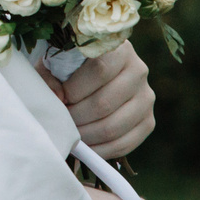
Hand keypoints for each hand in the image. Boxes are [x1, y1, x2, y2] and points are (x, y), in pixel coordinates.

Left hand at [46, 42, 154, 159]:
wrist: (94, 76)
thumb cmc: (70, 68)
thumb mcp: (56, 63)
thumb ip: (51, 76)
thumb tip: (58, 96)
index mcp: (118, 48)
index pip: (100, 70)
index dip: (75, 89)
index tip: (59, 98)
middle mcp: (138, 70)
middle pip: (105, 102)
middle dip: (76, 117)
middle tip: (61, 121)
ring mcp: (146, 97)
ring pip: (113, 126)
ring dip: (85, 136)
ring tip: (70, 133)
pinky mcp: (149, 121)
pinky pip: (124, 144)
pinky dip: (100, 150)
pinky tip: (85, 147)